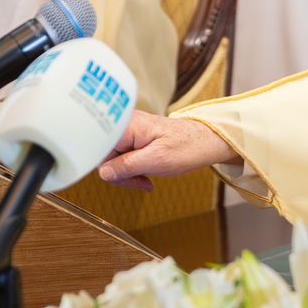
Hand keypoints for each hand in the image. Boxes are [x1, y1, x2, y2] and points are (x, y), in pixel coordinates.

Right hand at [98, 111, 240, 190]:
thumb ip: (127, 166)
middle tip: (141, 182)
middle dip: (121, 174)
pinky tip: (146, 176)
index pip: (100, 150)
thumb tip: (103, 173)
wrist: (207, 141)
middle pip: (106, 155)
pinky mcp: (135, 138)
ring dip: (128, 174)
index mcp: (127, 125)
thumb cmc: (188, 147)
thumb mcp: (157, 160)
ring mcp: (130, 130)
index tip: (124, 179)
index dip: (109, 168)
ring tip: (147, 180)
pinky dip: (134, 170)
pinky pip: (124, 157)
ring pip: (115, 159)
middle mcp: (125, 124)